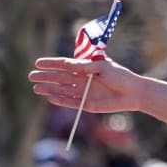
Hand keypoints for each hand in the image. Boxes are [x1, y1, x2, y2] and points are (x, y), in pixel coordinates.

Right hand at [29, 57, 144, 113]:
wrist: (134, 93)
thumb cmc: (121, 76)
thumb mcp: (103, 67)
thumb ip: (86, 66)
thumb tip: (68, 63)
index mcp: (86, 68)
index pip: (65, 65)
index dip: (51, 64)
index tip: (38, 63)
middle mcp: (83, 79)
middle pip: (60, 78)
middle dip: (46, 77)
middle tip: (31, 76)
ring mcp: (84, 92)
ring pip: (63, 90)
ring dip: (49, 89)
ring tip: (36, 88)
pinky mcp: (88, 104)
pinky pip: (71, 102)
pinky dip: (61, 100)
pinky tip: (50, 98)